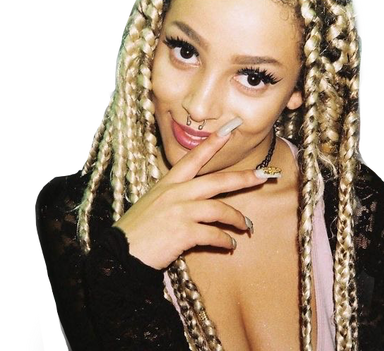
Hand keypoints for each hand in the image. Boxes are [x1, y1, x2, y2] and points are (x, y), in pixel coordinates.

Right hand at [112, 118, 266, 269]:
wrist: (120, 253)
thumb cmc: (138, 228)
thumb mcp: (153, 202)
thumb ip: (175, 195)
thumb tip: (198, 199)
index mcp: (168, 183)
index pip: (193, 158)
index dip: (212, 143)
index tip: (228, 130)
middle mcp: (175, 193)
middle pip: (216, 181)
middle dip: (242, 178)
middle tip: (263, 175)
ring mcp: (179, 212)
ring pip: (219, 209)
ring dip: (236, 219)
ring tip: (246, 226)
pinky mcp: (182, 232)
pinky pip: (213, 234)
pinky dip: (225, 240)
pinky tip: (230, 245)